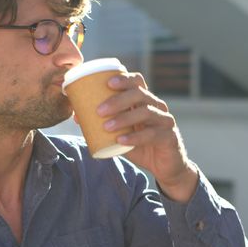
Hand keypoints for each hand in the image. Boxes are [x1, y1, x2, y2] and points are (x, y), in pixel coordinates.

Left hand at [97, 72, 197, 201]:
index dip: (124, 79)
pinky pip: (152, 134)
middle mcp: (157, 107)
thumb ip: (106, 126)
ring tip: (107, 126)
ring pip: (146, 112)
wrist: (165, 167)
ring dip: (124, 118)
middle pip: (140, 94)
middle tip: (99, 110)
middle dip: (118, 99)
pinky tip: (122, 141)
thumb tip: (78, 117)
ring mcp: (165, 121)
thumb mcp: (122, 134)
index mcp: (145, 102)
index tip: (108, 83)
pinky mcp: (169, 137)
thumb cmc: (141, 146)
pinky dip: (135, 137)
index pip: (137, 82)